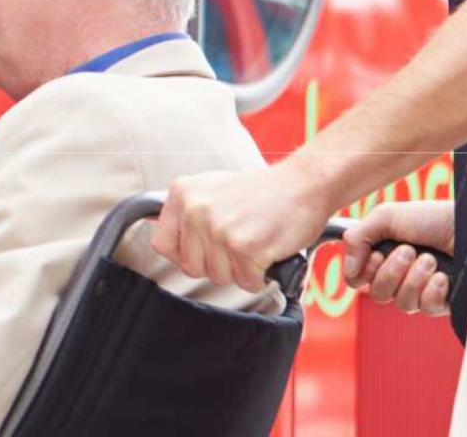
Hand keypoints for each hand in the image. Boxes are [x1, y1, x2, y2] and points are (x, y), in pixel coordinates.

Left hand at [152, 166, 334, 292]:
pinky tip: (267, 251)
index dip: (184, 254)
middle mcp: (196, 210)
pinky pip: (246, 283)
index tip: (202, 250)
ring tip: (255, 241)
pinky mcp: (245, 248)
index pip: (162, 244)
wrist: (305, 183)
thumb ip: (187, 213)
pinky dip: (260, 276)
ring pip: (219, 277)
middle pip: (191, 267)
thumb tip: (162, 238)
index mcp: (183, 194)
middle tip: (239, 242)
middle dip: (217, 264)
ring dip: (240, 269)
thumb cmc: (263, 191)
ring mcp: (219, 230)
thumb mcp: (212, 189)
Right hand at [342, 201, 455, 315]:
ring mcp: (423, 290)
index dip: (363, 272)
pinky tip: (442, 276)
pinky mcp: (444, 301)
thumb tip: (349, 271)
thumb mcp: (386, 217)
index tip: (377, 254)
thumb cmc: (432, 218)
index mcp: (384, 256)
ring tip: (430, 260)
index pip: (358, 280)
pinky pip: (426, 309)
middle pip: (377, 295)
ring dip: (414, 279)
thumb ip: (356, 238)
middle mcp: (401, 276)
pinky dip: (432, 291)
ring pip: (402, 304)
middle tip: (409, 251)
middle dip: (392, 272)